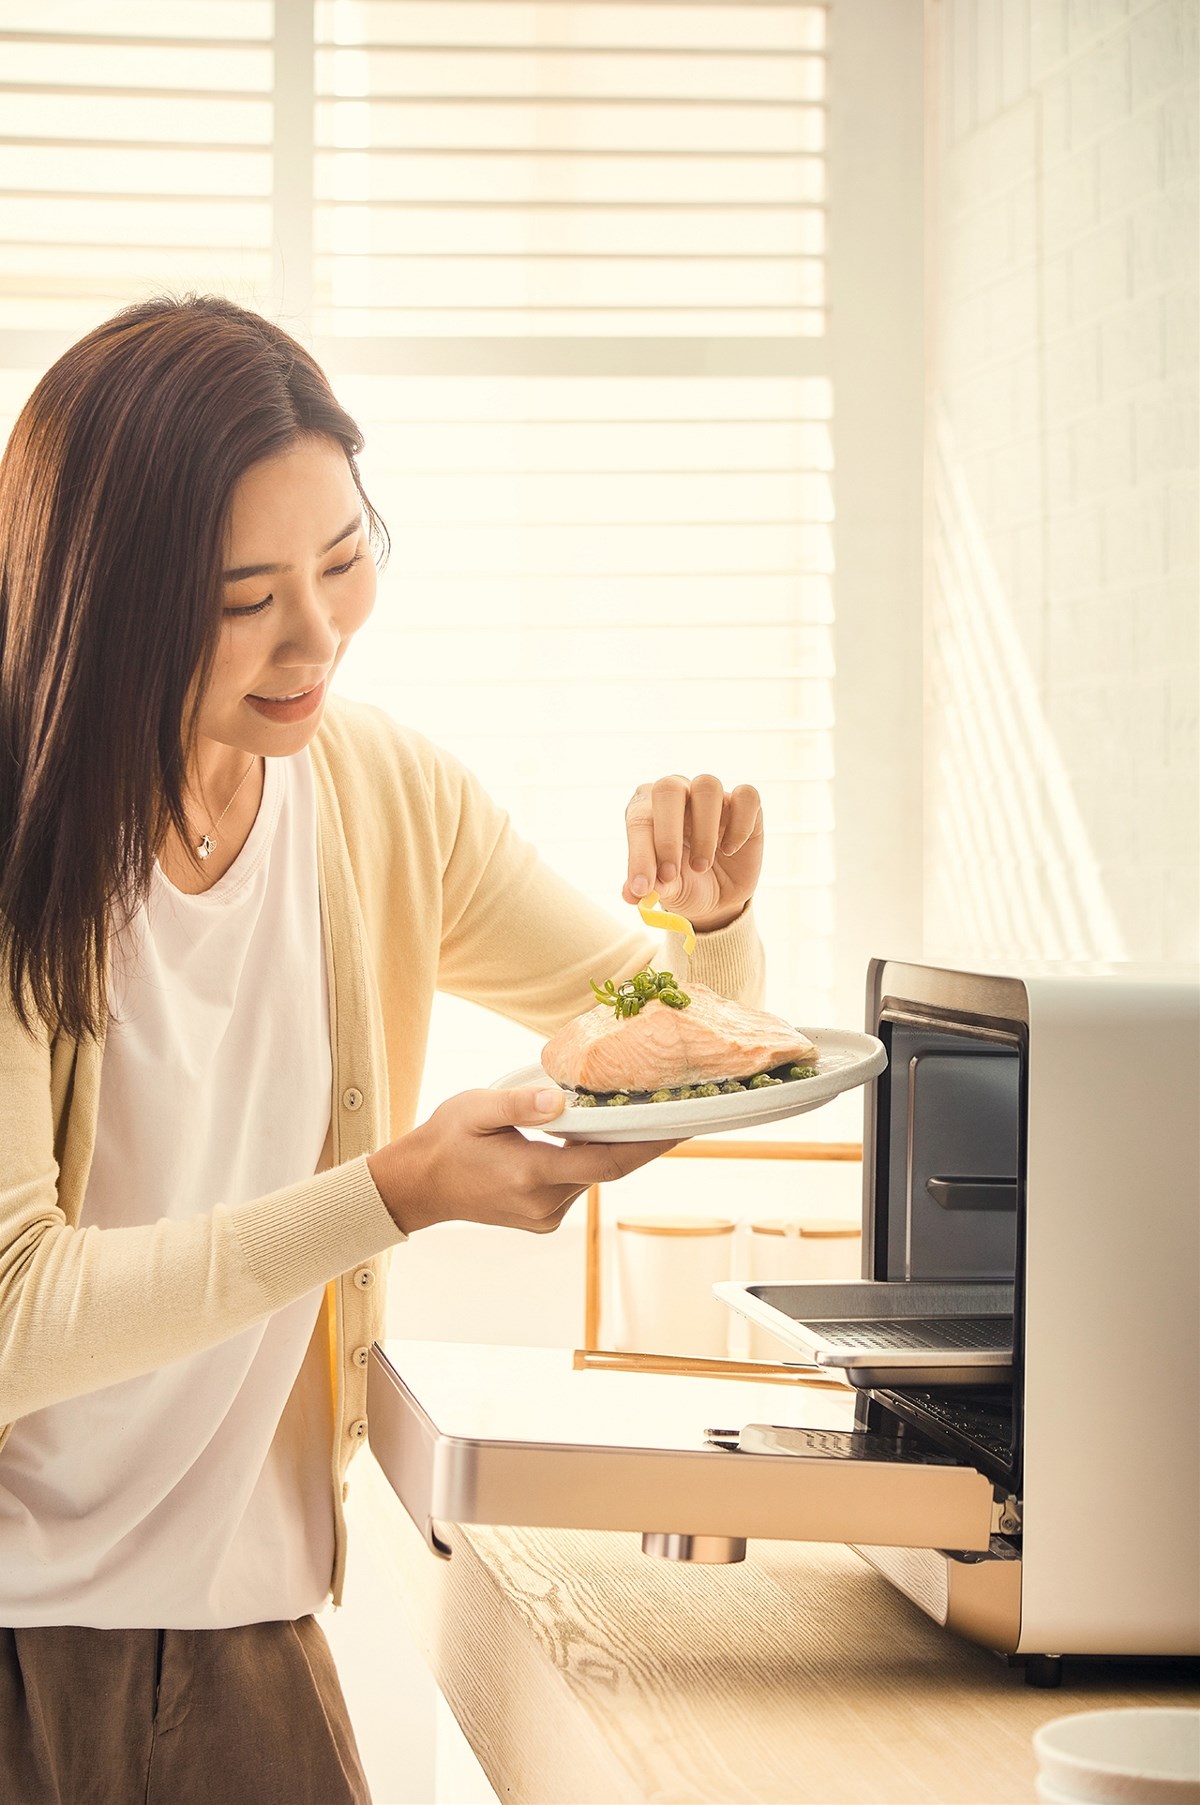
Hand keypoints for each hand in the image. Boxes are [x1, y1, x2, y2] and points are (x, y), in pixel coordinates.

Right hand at [367, 1086, 672, 1235]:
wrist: (419, 1186)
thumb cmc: (446, 1140)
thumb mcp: (476, 1109)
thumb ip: (520, 1103)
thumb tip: (560, 1097)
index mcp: (530, 1175)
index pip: (608, 1162)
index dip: (649, 1145)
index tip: (682, 1126)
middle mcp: (544, 1203)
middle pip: (608, 1168)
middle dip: (639, 1140)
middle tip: (672, 1107)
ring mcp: (544, 1216)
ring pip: (594, 1176)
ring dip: (612, 1147)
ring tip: (636, 1111)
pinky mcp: (542, 1218)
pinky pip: (578, 1183)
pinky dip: (588, 1159)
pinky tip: (592, 1133)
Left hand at [622, 774, 762, 932]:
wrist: (718, 895)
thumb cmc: (682, 882)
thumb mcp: (665, 889)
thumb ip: (651, 885)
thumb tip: (633, 893)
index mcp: (648, 808)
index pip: (639, 818)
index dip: (639, 853)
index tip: (643, 887)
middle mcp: (679, 793)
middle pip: (669, 788)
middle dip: (667, 834)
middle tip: (670, 874)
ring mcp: (712, 797)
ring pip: (707, 786)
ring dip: (703, 832)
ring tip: (701, 866)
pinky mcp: (745, 805)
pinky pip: (746, 796)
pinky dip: (739, 824)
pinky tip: (730, 850)